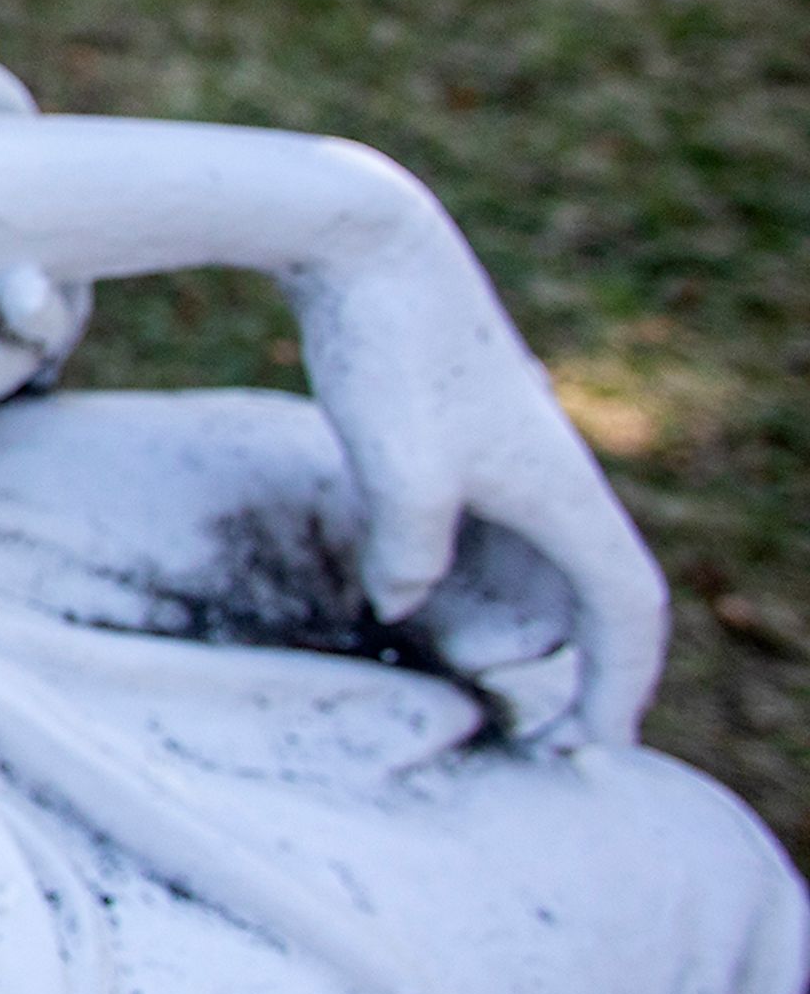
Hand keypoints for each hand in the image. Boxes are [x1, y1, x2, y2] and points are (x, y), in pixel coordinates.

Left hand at [294, 193, 665, 744]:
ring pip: (524, 562)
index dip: (619, 686)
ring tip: (422, 644)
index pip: (626, 611)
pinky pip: (483, 523)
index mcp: (562, 491)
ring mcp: (507, 452)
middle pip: (572, 599)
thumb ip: (410, 555)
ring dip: (488, 612)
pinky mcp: (460, 431)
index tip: (590, 750)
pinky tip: (393, 578)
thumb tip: (403, 605)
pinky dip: (458, 565)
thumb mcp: (398, 469)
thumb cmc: (388, 351)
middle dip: (530, 656)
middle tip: (459, 688)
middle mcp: (551, 474)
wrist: (366, 243)